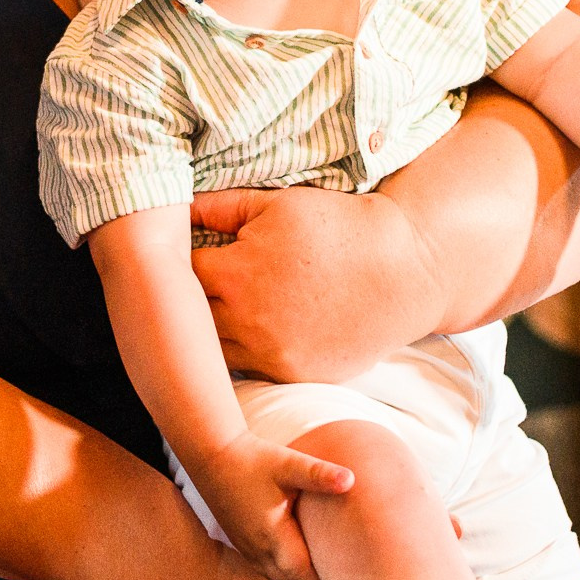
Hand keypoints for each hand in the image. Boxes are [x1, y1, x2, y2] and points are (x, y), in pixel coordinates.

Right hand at [187, 430, 354, 579]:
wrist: (211, 455)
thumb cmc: (253, 459)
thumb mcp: (288, 464)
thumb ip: (320, 474)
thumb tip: (351, 479)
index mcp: (273, 538)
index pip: (307, 579)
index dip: (330, 577)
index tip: (351, 562)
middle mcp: (258, 551)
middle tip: (344, 561)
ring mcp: (247, 550)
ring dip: (302, 575)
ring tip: (324, 554)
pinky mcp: (241, 543)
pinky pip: (268, 569)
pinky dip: (286, 567)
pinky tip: (300, 546)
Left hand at [190, 187, 441, 382]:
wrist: (406, 269)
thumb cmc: (340, 227)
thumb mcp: (276, 205)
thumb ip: (219, 207)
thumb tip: (173, 207)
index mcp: (235, 275)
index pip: (178, 275)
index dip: (177, 263)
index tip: (183, 257)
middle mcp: (246, 321)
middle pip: (189, 318)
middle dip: (187, 302)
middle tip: (190, 290)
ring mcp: (270, 354)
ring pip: (214, 351)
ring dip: (210, 333)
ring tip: (217, 312)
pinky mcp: (293, 375)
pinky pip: (249, 370)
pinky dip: (243, 354)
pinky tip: (249, 335)